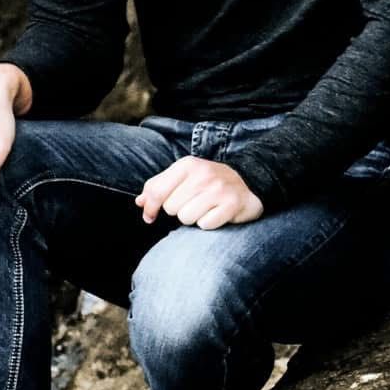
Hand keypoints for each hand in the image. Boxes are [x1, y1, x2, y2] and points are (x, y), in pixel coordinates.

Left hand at [135, 157, 263, 229]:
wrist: (249, 182)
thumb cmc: (209, 183)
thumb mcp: (184, 177)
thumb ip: (159, 187)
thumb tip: (140, 202)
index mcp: (188, 164)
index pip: (156, 191)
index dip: (150, 208)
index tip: (150, 216)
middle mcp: (203, 174)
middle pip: (171, 208)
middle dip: (179, 211)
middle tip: (193, 204)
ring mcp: (219, 188)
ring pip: (186, 218)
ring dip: (194, 218)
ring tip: (205, 209)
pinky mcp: (232, 204)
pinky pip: (205, 225)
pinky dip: (209, 223)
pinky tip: (217, 214)